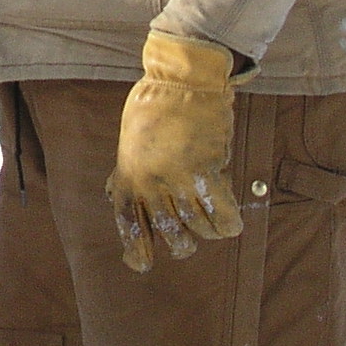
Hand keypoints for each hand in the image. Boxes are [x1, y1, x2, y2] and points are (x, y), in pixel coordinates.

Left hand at [107, 32, 243, 272]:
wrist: (182, 81)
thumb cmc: (155, 108)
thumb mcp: (130, 142)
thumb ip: (127, 172)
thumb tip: (115, 195)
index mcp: (127, 173)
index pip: (127, 222)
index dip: (134, 249)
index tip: (139, 264)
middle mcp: (148, 181)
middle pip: (171, 236)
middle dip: (184, 241)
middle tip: (191, 227)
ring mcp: (176, 179)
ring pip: (200, 230)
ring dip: (209, 226)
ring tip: (209, 205)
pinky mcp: (205, 172)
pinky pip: (224, 219)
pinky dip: (230, 223)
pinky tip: (230, 215)